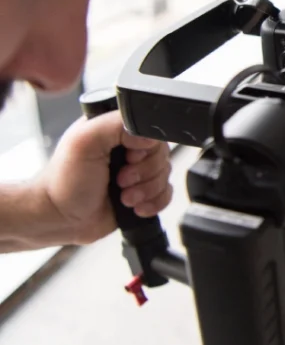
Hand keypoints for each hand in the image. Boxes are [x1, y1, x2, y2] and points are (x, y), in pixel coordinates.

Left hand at [40, 113, 172, 245]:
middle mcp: (128, 147)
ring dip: (147, 190)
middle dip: (145, 173)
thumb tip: (149, 134)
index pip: (151, 129)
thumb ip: (116, 125)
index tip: (128, 158)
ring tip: (124, 197)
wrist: (59, 219)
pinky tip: (135, 206)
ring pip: (166, 175)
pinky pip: (166, 193)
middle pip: (162, 153)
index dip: (145, 147)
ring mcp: (136, 170)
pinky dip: (154, 202)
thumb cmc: (63, 183)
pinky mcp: (142, 191)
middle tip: (121, 180)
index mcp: (115, 129)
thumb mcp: (84, 142)